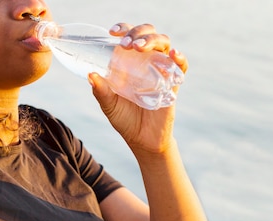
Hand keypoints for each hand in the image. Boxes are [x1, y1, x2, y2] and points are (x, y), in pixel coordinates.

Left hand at [88, 23, 188, 154]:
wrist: (143, 140)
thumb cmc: (125, 120)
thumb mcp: (109, 105)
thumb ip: (101, 91)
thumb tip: (91, 75)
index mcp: (130, 61)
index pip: (130, 36)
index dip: (124, 28)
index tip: (113, 32)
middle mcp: (146, 62)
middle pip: (148, 34)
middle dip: (138, 32)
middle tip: (127, 43)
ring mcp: (161, 71)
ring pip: (164, 44)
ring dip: (153, 40)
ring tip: (140, 47)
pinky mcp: (173, 84)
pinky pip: (181, 66)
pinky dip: (179, 58)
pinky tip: (173, 54)